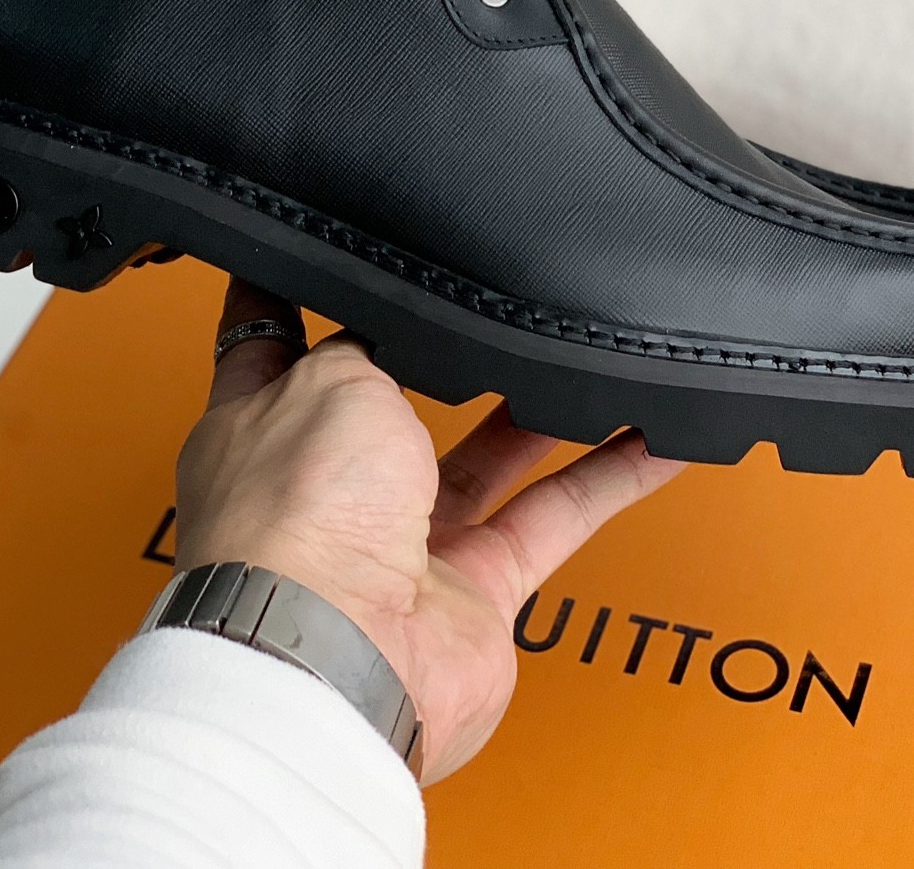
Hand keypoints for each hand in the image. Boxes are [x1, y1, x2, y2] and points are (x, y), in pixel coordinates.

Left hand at [174, 279, 682, 783]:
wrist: (336, 658)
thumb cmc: (296, 522)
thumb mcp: (329, 379)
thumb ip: (374, 346)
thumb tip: (400, 333)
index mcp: (259, 427)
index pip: (270, 341)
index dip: (293, 295)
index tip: (319, 254)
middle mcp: (326, 489)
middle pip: (390, 403)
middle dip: (435, 358)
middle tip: (479, 304)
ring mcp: (398, 546)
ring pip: (487, 456)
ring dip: (541, 409)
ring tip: (585, 353)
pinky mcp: (473, 595)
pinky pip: (554, 518)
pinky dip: (609, 478)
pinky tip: (654, 439)